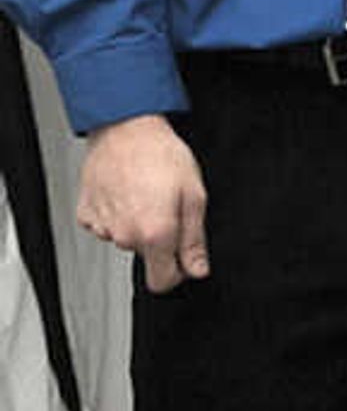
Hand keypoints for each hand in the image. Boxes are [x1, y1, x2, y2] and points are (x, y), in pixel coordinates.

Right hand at [76, 114, 209, 289]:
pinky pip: (107, 226)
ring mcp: (102, 225)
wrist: (125, 129)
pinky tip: (125, 193)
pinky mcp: (86, 214)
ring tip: (146, 194)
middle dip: (160, 239)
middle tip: (167, 206)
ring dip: (137, 225)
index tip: (183, 257)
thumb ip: (194, 240)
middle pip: (147, 255)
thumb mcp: (194, 197)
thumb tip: (197, 269)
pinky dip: (117, 215)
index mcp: (155, 234)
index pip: (162, 281)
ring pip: (126, 239)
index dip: (178, 273)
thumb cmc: (161, 156)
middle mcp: (124, 235)